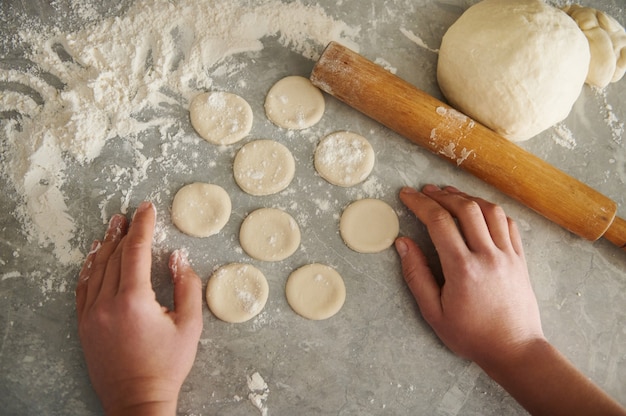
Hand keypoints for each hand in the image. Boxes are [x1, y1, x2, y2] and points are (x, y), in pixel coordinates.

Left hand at [76, 202, 202, 414]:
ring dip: (105, 245)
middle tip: (131, 213)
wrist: (137, 399)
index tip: (148, 209)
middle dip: (124, 231)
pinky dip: (89, 267)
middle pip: (114, 255)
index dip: (143, 226)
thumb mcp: (190, 325)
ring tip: (113, 226)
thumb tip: (178, 258)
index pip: (136, 250)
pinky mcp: (85, 324)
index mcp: (135, 300)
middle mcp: (107, 303)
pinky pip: (83, 287)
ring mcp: (92, 314)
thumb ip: (187, 286)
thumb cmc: (167, 365)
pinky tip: (94, 256)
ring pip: (96, 268)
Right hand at [394, 185, 543, 364]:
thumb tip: (403, 243)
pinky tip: (478, 211)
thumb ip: (416, 275)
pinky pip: (508, 223)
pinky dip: (491, 210)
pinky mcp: (520, 258)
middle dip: (441, 194)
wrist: (514, 350)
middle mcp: (487, 255)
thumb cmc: (471, 335)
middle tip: (425, 191)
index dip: (419, 203)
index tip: (407, 195)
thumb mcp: (433, 312)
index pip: (438, 222)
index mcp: (462, 269)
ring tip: (450, 194)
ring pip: (489, 210)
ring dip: (467, 197)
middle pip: (465, 208)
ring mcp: (508, 255)